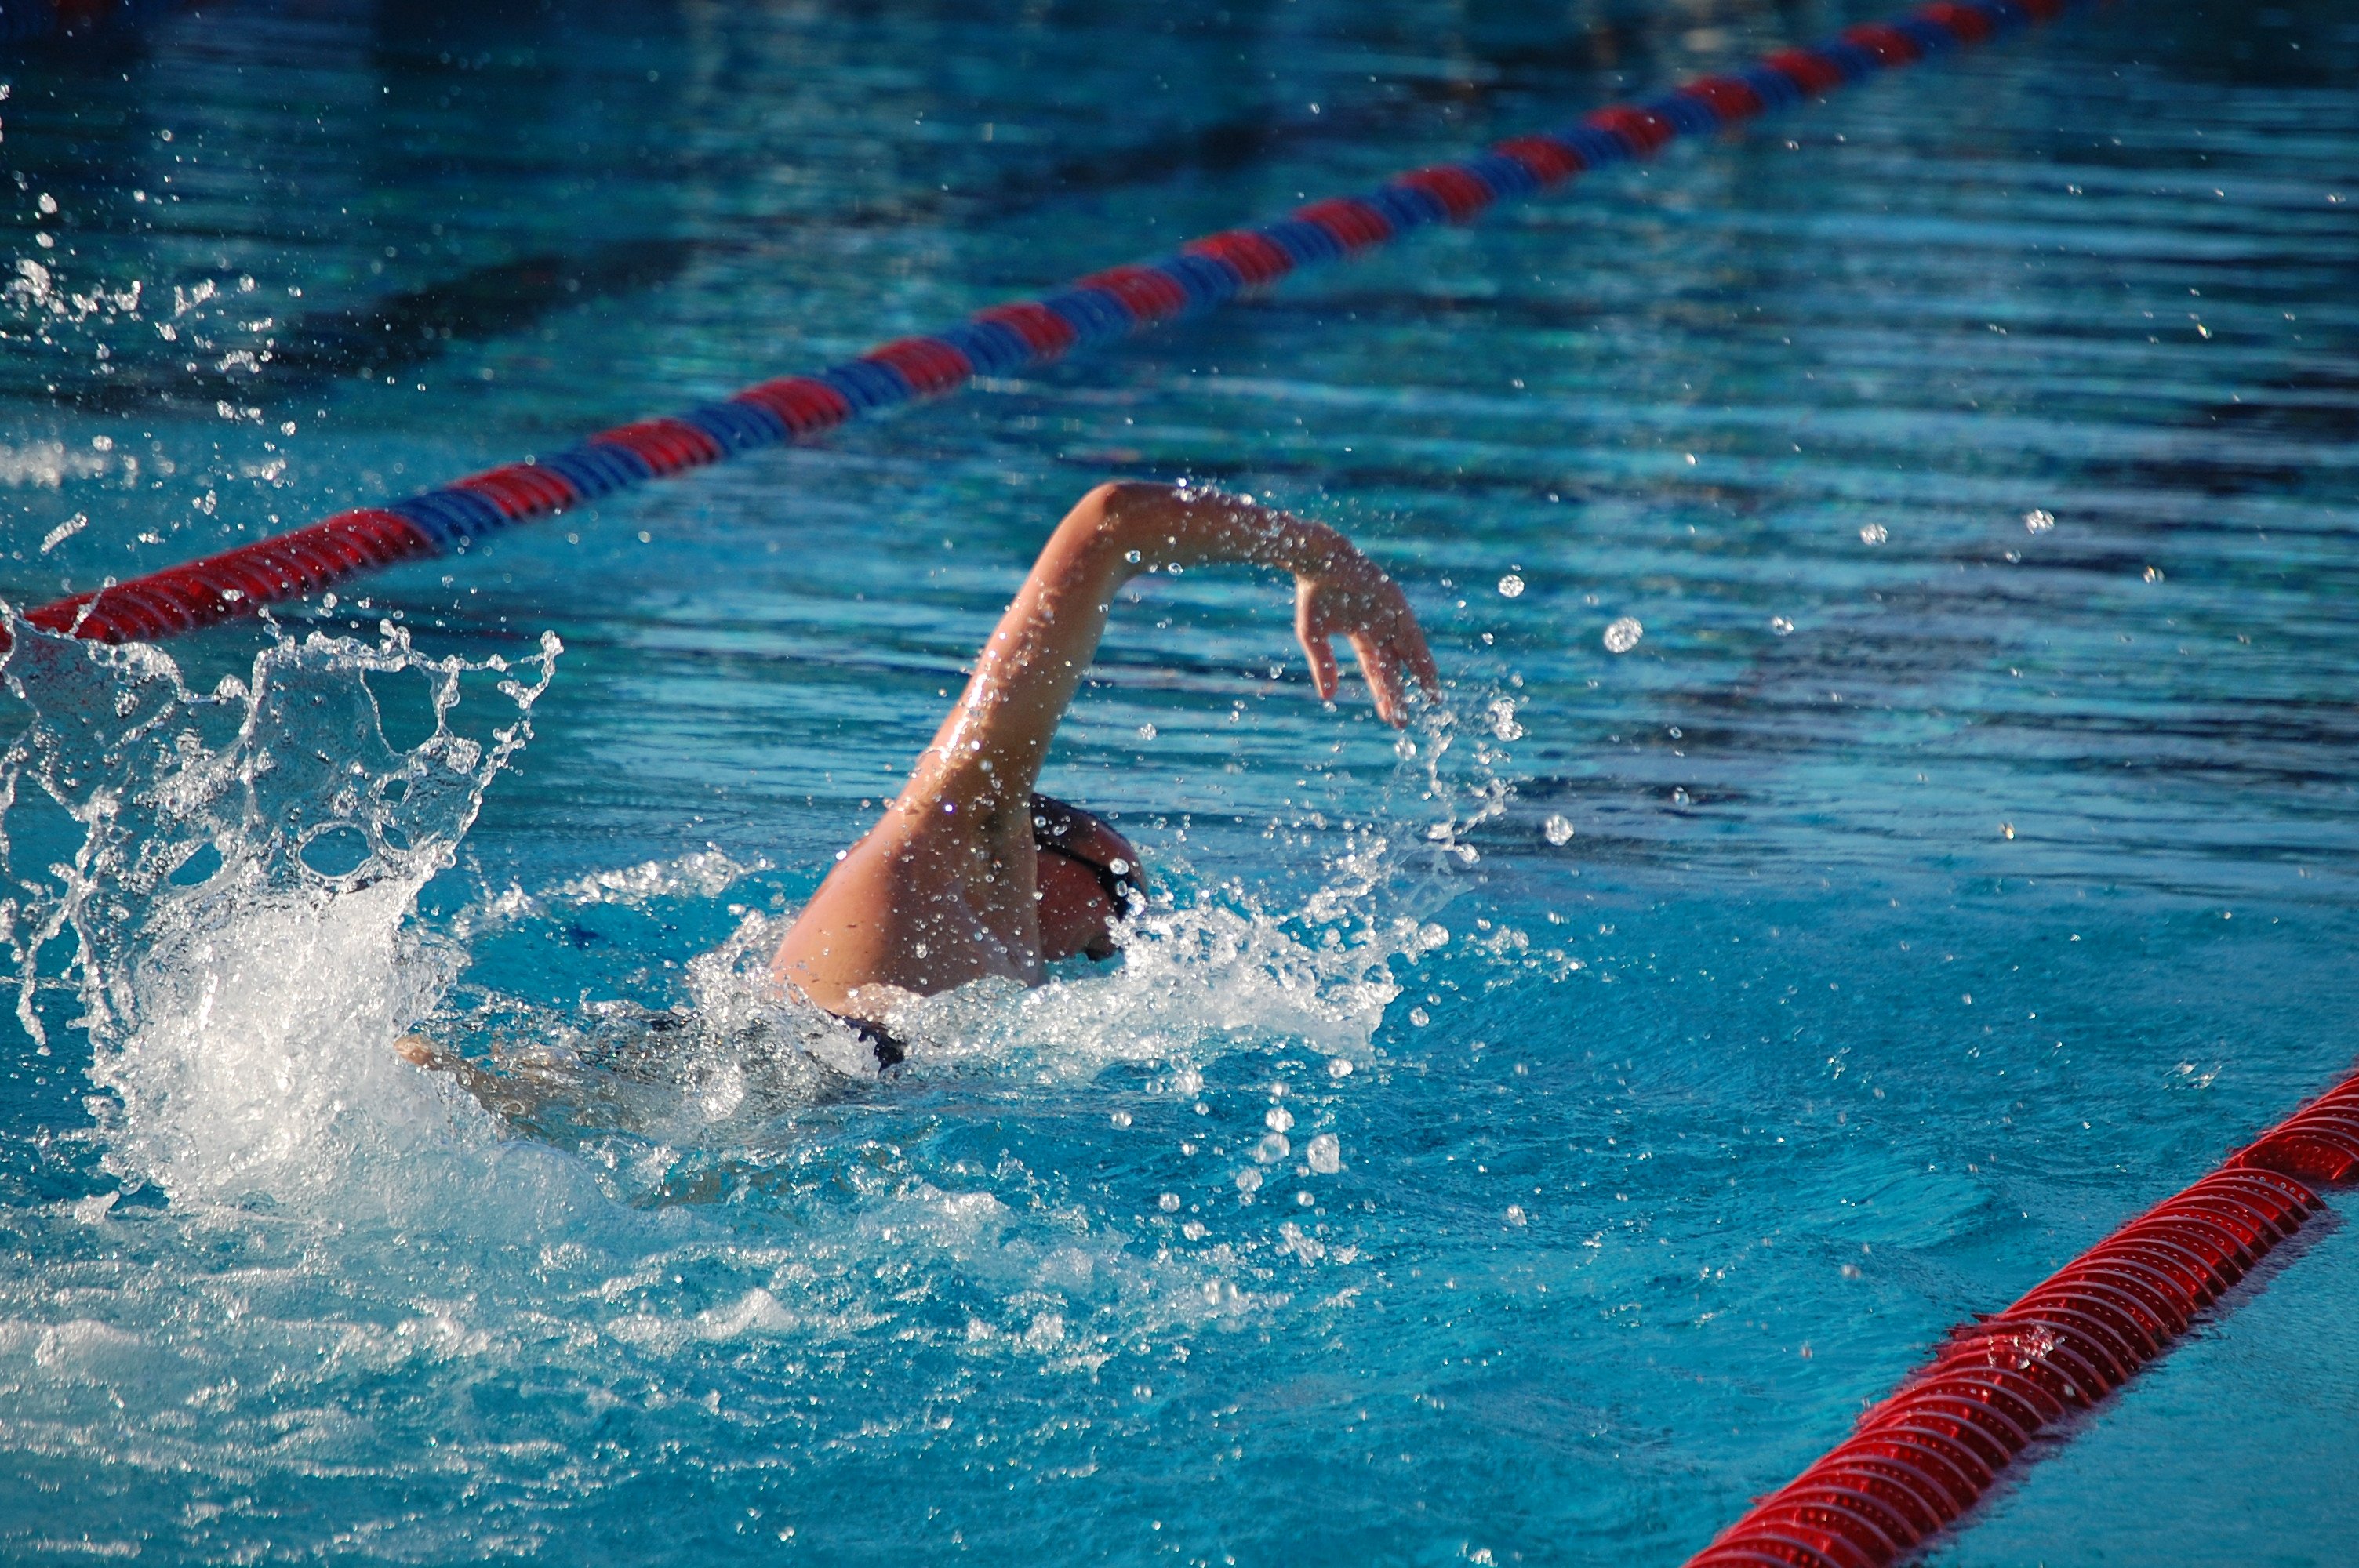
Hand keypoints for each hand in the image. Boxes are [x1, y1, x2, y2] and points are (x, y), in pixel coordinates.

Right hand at [1293, 555, 1438, 725]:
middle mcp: (1380, 629)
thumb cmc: (1312, 595)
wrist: (1319, 560)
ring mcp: (1390, 616)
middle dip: (1399, 694)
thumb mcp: (1313, 636)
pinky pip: (1411, 632)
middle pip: (1394, 668)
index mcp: (1362, 637)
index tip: (1391, 719)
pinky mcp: (1395, 603)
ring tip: (1431, 697)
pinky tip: (1427, 671)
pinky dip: (1419, 653)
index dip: (1384, 695)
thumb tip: (1327, 697)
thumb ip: (1323, 664)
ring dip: (1421, 674)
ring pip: (1410, 651)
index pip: (1376, 672)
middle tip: (1404, 721)